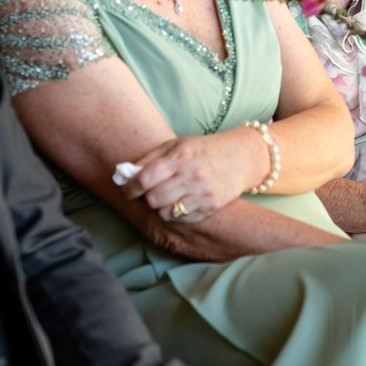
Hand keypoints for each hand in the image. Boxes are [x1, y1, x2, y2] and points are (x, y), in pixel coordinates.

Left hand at [119, 130, 263, 223]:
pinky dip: (175, 214)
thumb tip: (123, 174)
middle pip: (153, 199)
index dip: (129, 188)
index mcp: (180, 157)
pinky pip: (183, 219)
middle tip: (146, 193)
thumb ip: (149, 159)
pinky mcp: (211, 207)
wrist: (241, 157)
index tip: (126, 190)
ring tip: (163, 198)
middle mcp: (191, 175)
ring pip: (165, 212)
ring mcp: (203, 193)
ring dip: (159, 208)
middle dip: (144, 198)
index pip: (145, 179)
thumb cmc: (202, 149)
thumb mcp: (175, 145)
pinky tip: (178, 203)